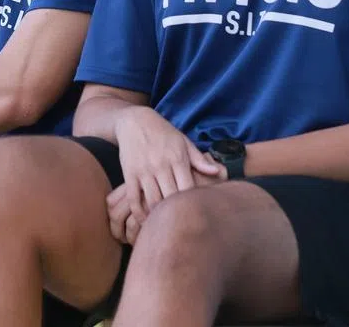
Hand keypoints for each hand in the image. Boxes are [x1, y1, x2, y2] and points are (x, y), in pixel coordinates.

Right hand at [112, 108, 224, 235]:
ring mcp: (144, 170)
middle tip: (181, 228)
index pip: (188, 188)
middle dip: (176, 214)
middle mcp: (161, 165)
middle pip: (171, 198)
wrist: (135, 121)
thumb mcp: (184, 142)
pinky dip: (139, 213)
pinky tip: (145, 222)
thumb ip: (200, 160)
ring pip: (153, 201)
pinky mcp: (129, 173)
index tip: (195, 215)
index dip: (192, 205)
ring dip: (158, 217)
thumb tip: (218, 172)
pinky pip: (134, 199)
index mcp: (178, 159)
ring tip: (164, 227)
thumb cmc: (164, 133)